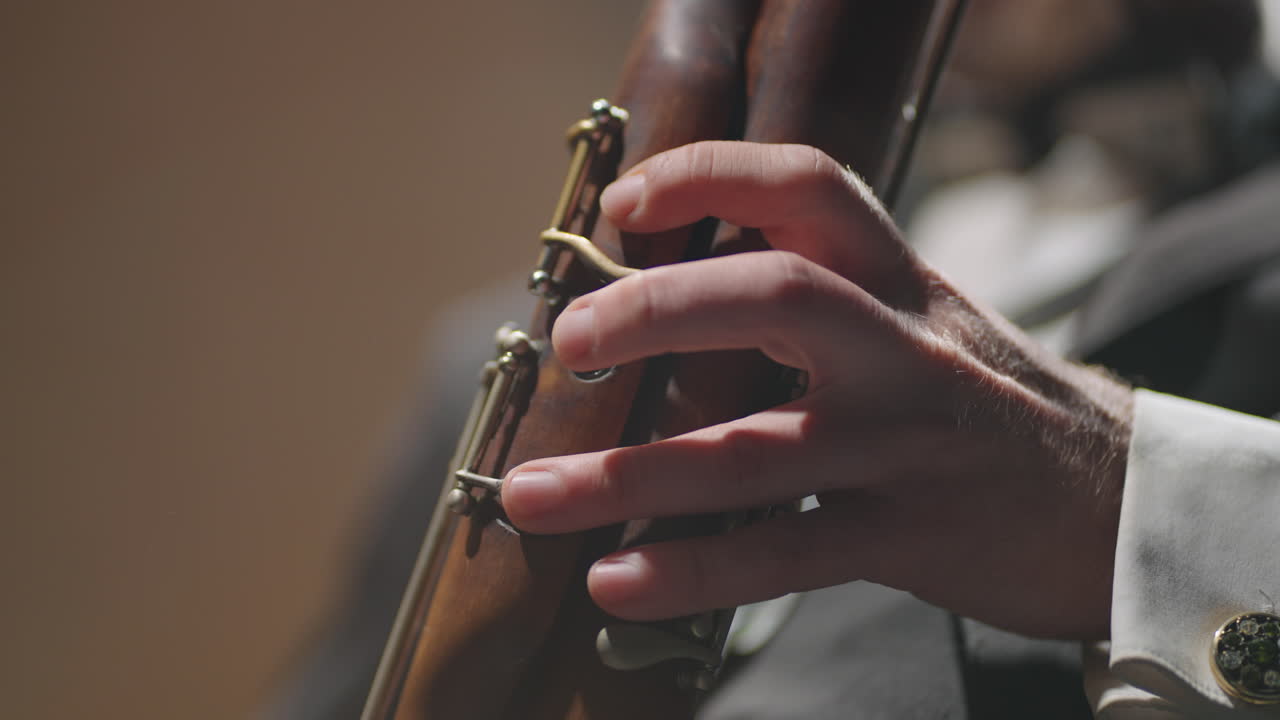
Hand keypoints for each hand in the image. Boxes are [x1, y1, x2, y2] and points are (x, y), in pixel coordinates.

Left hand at [501, 141, 1132, 639]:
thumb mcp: (920, 323)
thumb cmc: (984, 402)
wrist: (1116, 501)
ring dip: (629, 474)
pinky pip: (783, 552)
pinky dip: (691, 570)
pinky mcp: (907, 537)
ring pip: (755, 451)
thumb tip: (670, 306)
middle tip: (572, 339)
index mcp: (898, 282)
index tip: (624, 201)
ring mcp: (904, 447)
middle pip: (777, 297)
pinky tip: (613, 582)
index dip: (710, 176)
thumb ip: (820, 302)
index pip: (809, 186)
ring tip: (530, 496)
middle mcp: (903, 349)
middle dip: (659, 308)